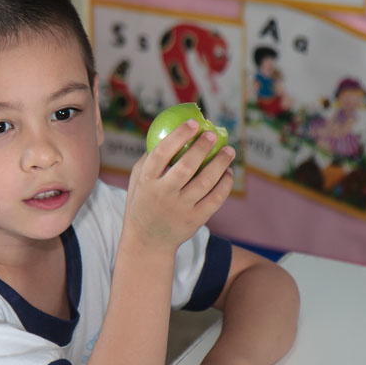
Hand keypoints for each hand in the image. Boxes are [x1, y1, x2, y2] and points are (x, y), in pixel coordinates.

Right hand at [125, 119, 235, 250]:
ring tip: (229, 151)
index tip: (193, 123)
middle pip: (186, 167)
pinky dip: (225, 184)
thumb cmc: (143, 203)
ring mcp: (180, 208)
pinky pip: (215, 199)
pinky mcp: (195, 220)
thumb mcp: (137, 182)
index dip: (178, 135)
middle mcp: (163, 195)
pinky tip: (228, 173)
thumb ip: (149, 159)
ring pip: (205, 182)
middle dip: (202, 147)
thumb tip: (171, 133)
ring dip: (220, 164)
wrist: (148, 241)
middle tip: (213, 135)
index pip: (161, 153)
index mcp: (147, 181)